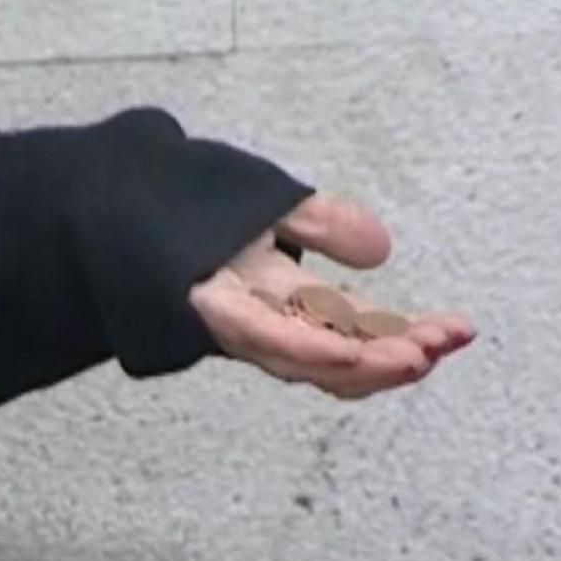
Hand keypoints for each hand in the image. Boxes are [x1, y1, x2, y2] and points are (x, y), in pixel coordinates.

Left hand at [188, 193, 474, 399]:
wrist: (102, 198)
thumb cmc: (181, 211)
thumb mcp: (267, 207)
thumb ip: (322, 223)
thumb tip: (380, 250)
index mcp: (283, 302)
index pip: (356, 333)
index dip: (406, 338)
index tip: (458, 332)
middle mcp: (262, 321)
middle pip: (336, 356)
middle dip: (393, 357)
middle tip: (444, 346)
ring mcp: (233, 319)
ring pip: (303, 358)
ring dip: (359, 362)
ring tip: (411, 357)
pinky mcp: (202, 306)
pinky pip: (255, 333)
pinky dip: (299, 345)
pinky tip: (338, 353)